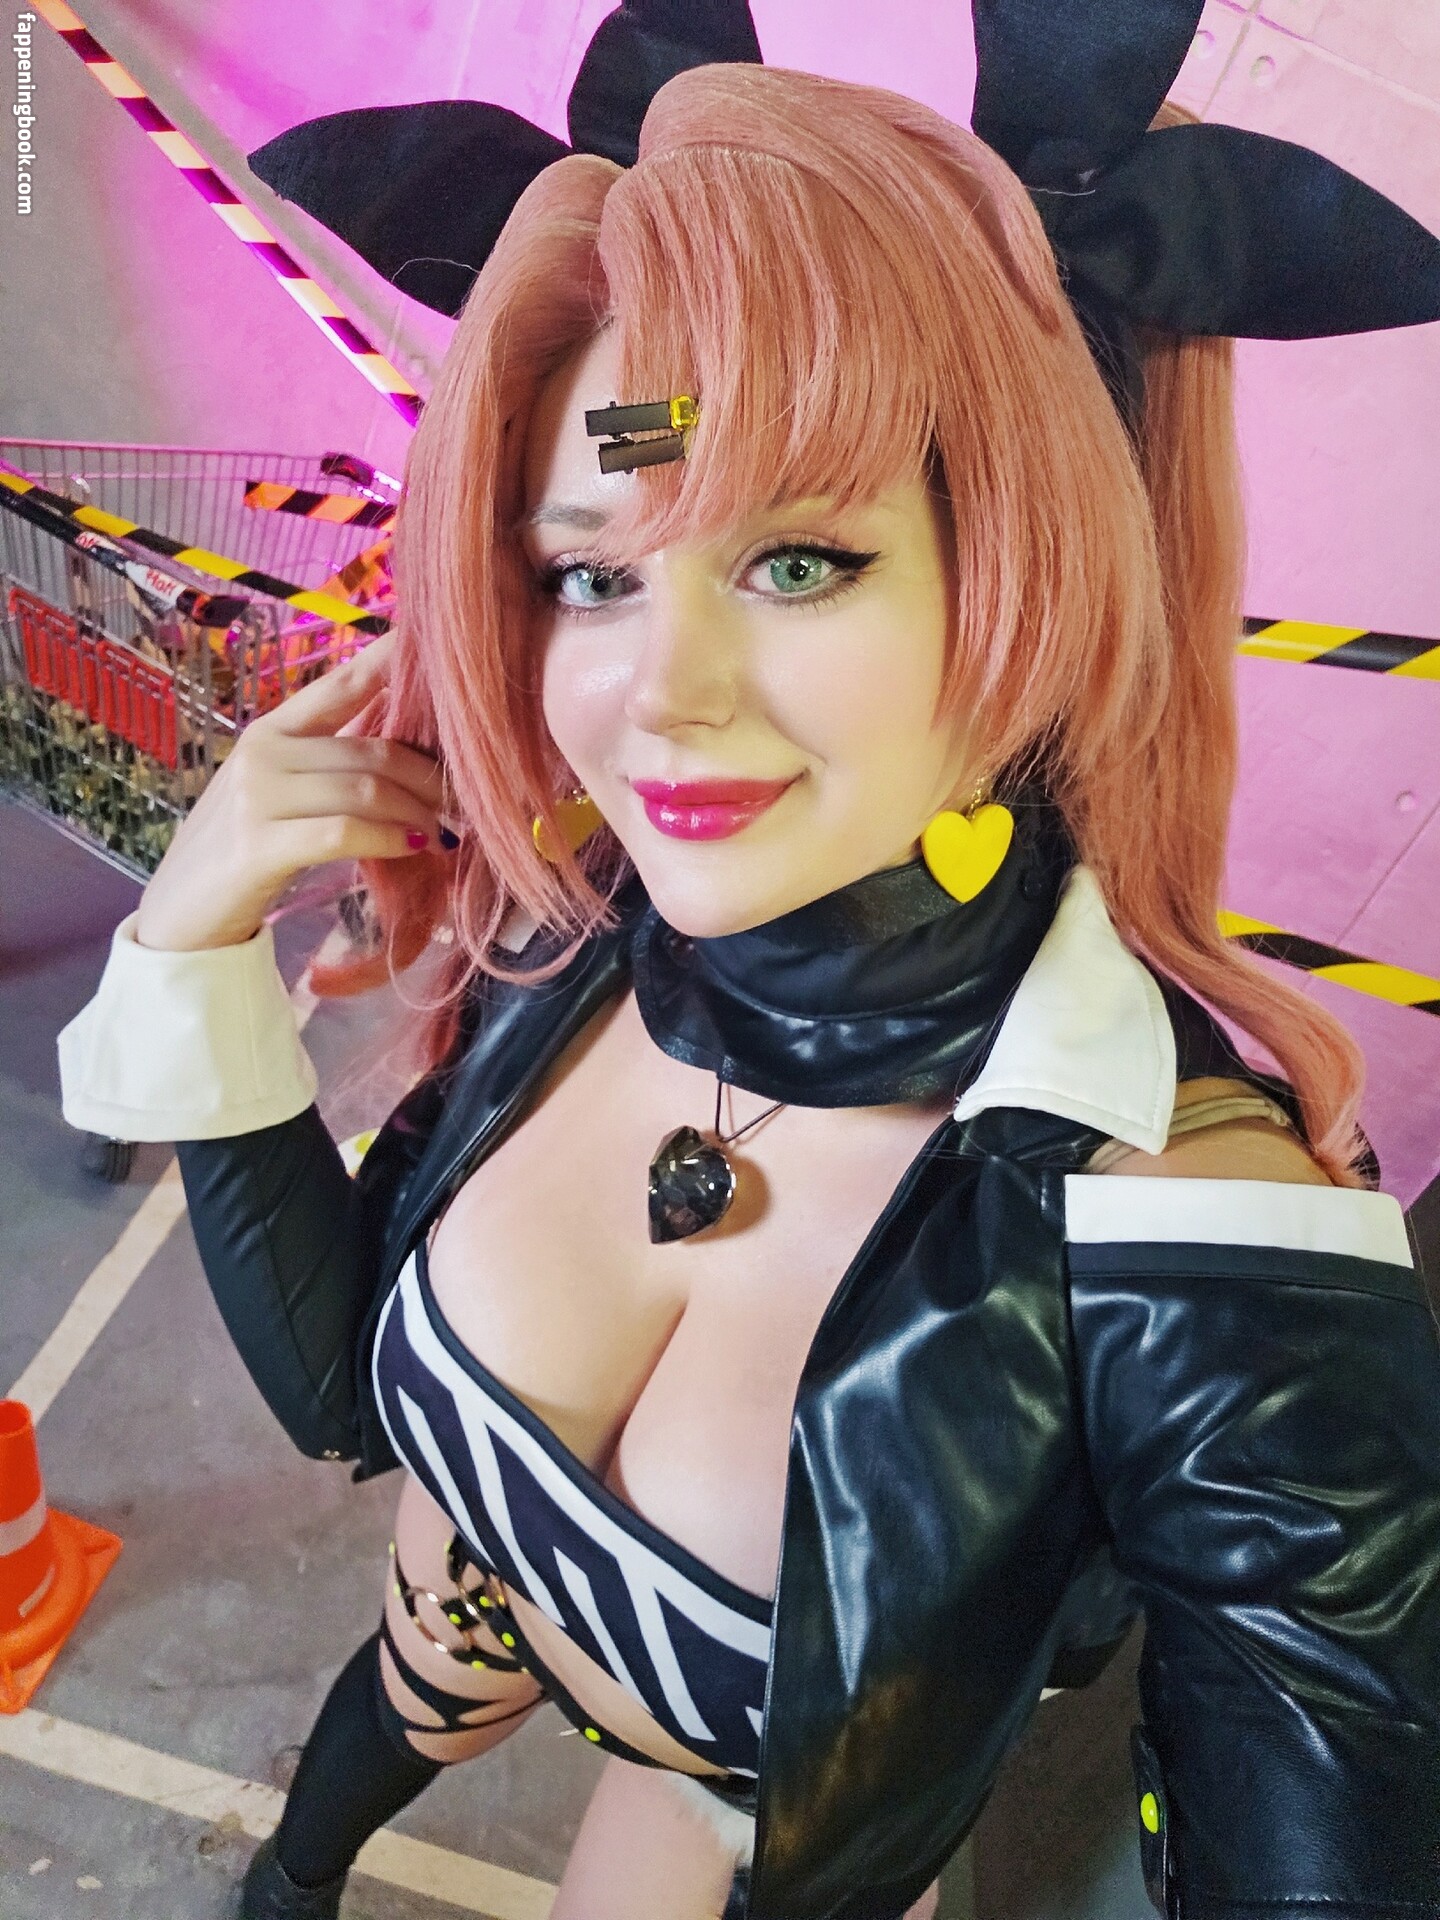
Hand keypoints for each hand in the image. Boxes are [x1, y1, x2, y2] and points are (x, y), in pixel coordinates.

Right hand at [135, 633, 448, 951]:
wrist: (181, 912)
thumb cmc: (241, 850)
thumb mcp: (279, 793)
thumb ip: (328, 767)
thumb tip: (405, 759)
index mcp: (271, 731)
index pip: (340, 685)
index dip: (390, 661)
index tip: (430, 643)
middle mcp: (264, 752)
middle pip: (371, 750)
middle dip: (428, 777)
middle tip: (459, 801)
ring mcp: (259, 796)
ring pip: (364, 789)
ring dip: (416, 812)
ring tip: (441, 833)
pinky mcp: (260, 844)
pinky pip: (344, 831)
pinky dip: (388, 839)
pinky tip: (412, 847)